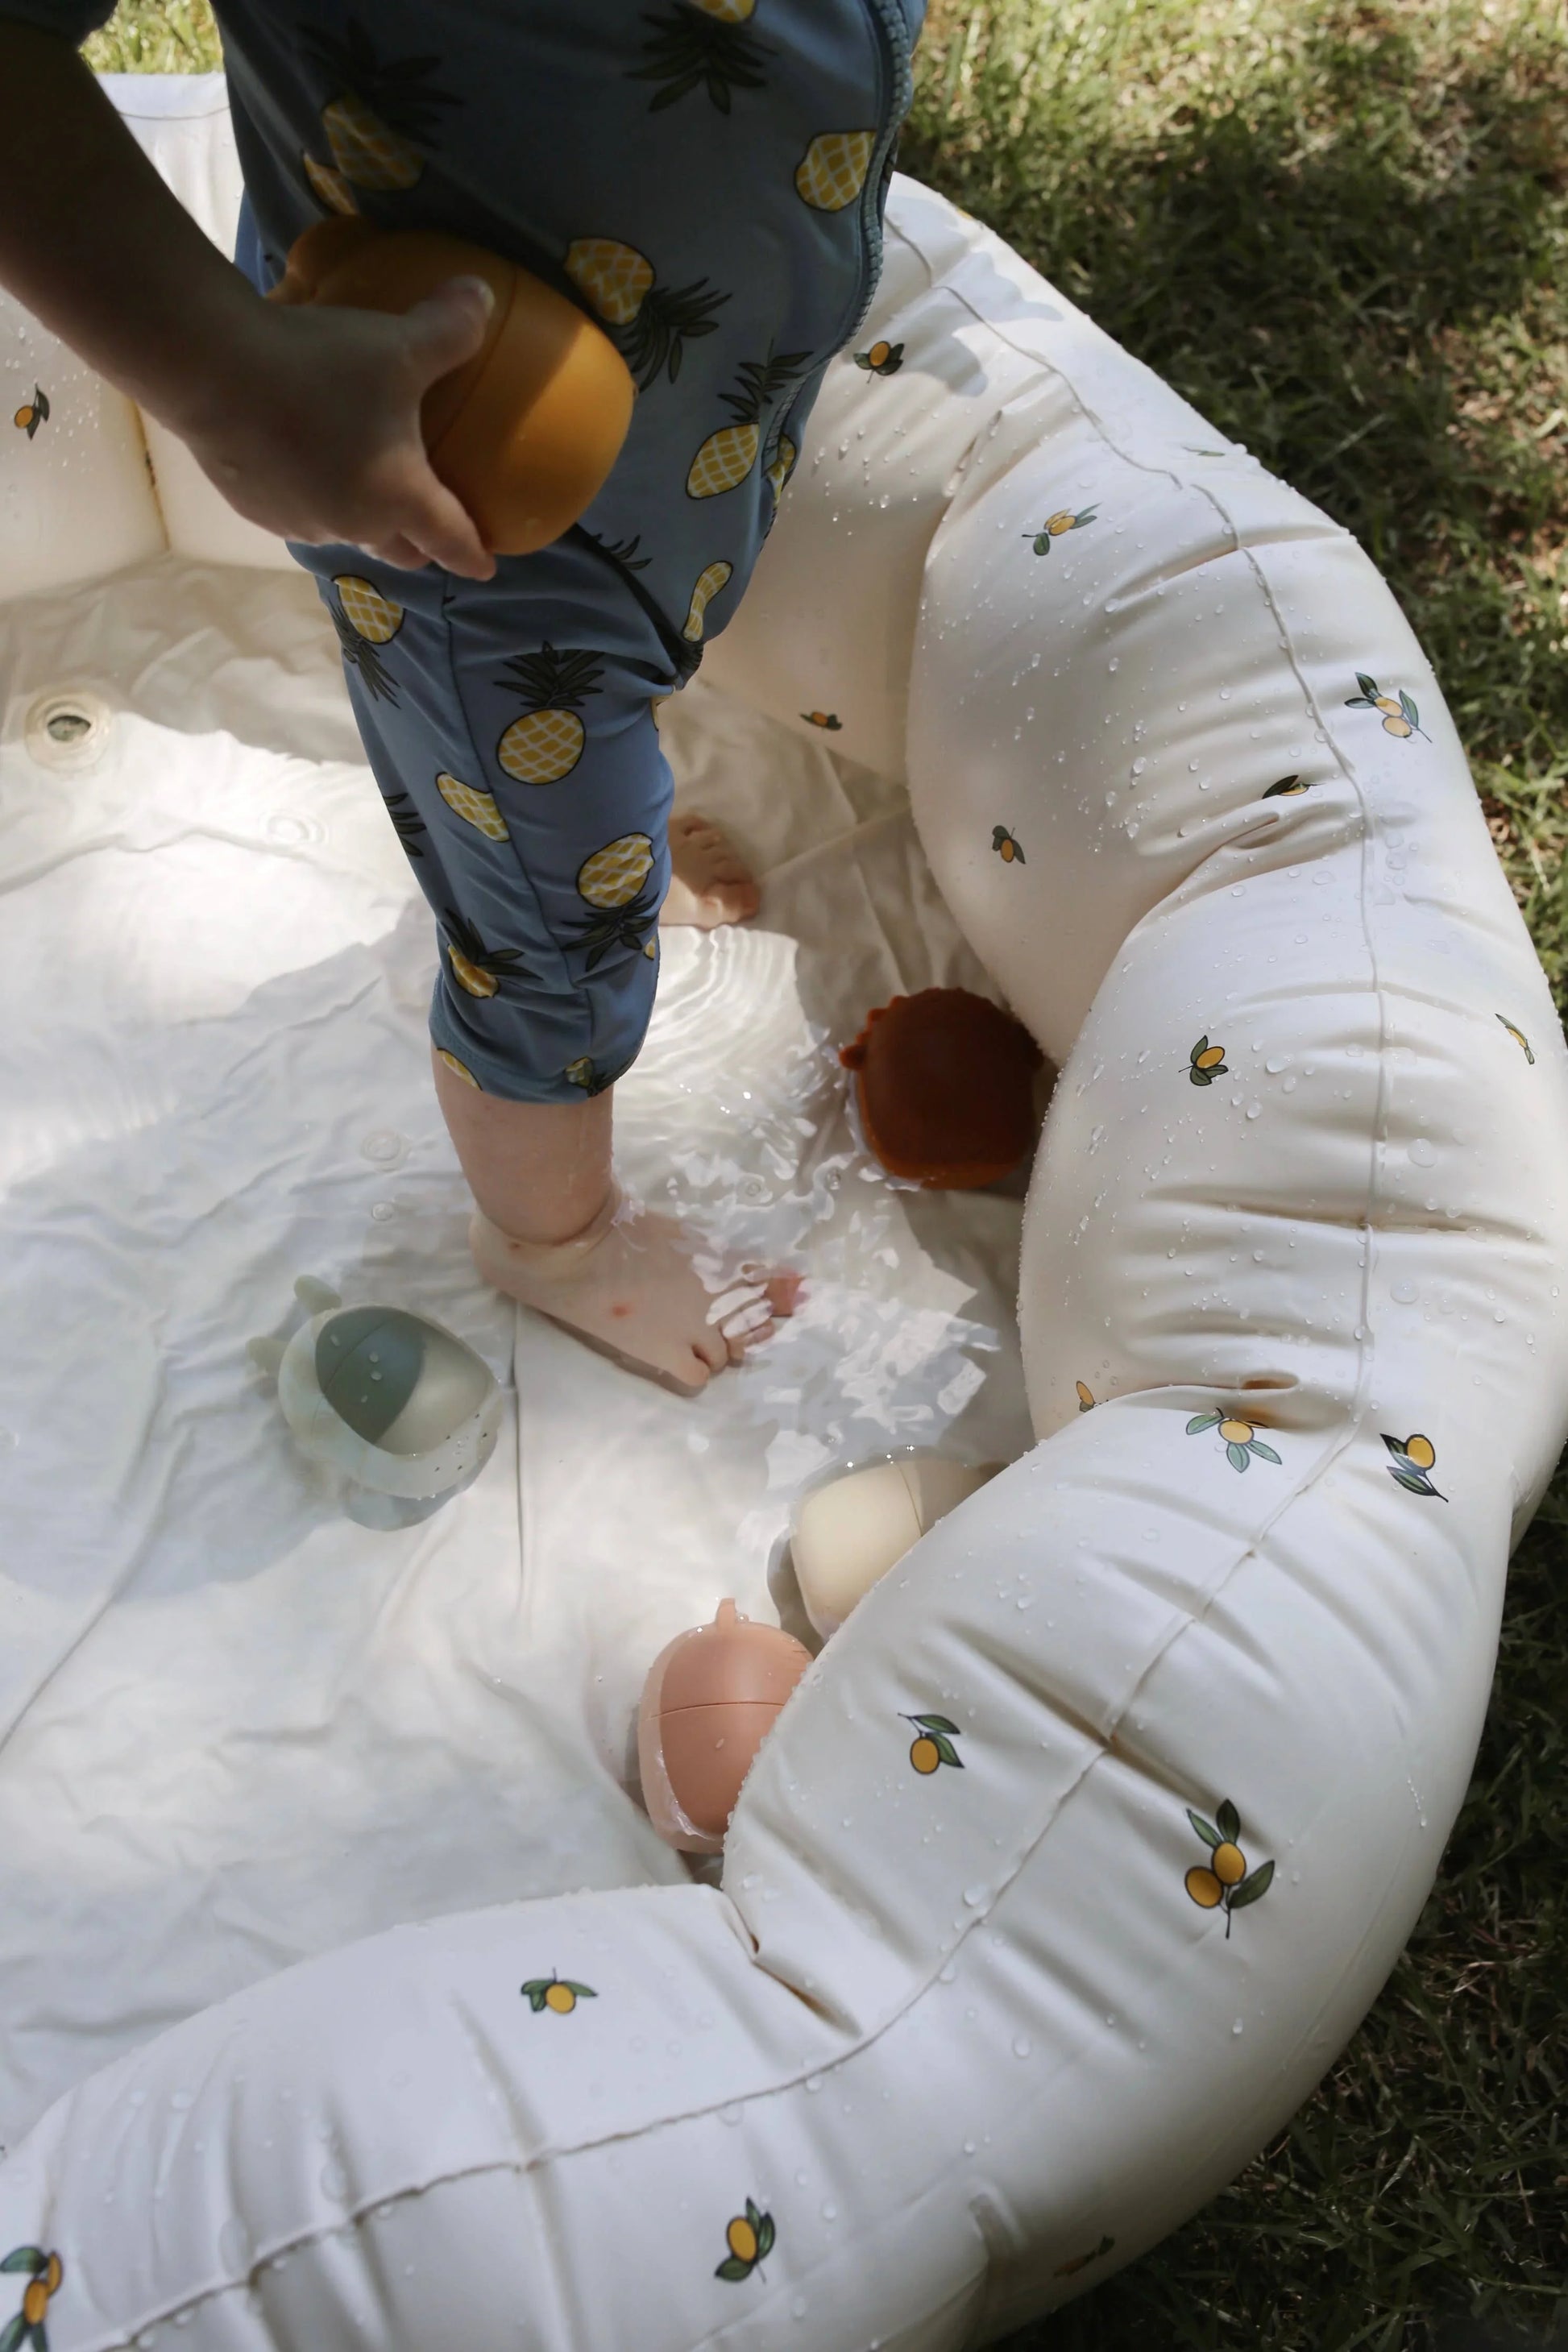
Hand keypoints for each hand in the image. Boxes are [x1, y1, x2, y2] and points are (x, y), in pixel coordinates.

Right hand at [171, 276, 498, 578]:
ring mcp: (300, 522)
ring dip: (357, 515)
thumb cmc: (321, 366)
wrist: (213, 370)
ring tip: (355, 478)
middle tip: (424, 523)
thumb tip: (483, 296)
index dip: (473, 554)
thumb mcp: (399, 343)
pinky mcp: (254, 509)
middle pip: (398, 551)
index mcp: (400, 497)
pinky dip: (308, 495)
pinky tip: (298, 459)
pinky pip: (296, 512)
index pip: (450, 541)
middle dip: (416, 544)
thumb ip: (451, 327)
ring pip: (343, 531)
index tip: (485, 567)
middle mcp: (354, 524)